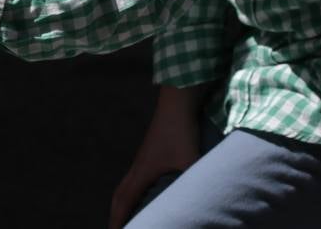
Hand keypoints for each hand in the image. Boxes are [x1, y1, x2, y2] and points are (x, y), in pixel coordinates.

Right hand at [108, 88, 204, 227]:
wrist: (177, 104)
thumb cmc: (180, 131)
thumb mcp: (190, 161)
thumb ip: (194, 183)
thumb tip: (204, 202)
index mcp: (142, 171)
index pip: (124, 200)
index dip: (117, 218)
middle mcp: (138, 167)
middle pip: (119, 195)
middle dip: (116, 214)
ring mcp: (143, 160)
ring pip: (126, 186)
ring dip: (123, 203)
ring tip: (127, 217)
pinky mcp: (150, 155)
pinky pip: (135, 179)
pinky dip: (133, 192)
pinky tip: (144, 196)